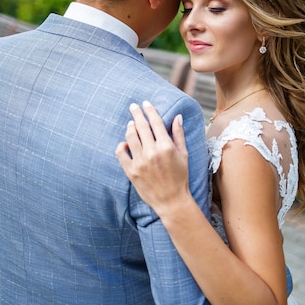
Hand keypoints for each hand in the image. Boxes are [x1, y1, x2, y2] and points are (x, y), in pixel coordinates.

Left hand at [115, 101, 189, 216]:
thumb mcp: (183, 155)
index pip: (155, 122)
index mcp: (166, 147)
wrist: (171, 201)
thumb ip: (179, 134)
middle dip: (136, 113)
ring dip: (130, 127)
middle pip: (141, 126)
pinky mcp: (131, 171)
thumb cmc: (180, 177)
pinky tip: (125, 143)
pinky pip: (121, 153)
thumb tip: (177, 116)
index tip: (145, 103)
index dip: (149, 110)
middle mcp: (152, 152)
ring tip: (131, 124)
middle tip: (133, 106)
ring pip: (130, 137)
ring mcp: (140, 162)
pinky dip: (122, 145)